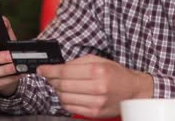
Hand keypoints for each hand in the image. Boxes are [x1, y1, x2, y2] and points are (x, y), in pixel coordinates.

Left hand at [37, 54, 152, 117]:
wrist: (133, 91)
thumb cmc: (116, 74)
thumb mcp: (99, 61)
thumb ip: (78, 63)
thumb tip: (58, 67)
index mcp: (98, 71)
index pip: (65, 71)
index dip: (50, 71)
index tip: (42, 69)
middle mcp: (97, 87)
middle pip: (63, 85)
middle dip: (51, 80)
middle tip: (48, 76)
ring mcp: (96, 102)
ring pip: (64, 98)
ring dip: (57, 91)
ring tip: (59, 85)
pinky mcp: (94, 113)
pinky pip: (70, 107)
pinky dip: (65, 100)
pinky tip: (68, 94)